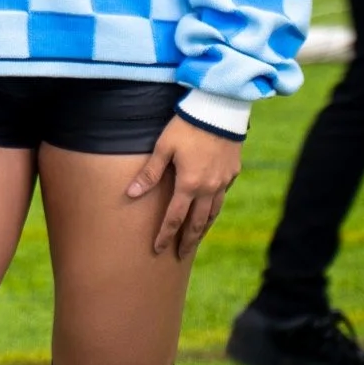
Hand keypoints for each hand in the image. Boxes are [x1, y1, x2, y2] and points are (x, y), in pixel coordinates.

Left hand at [124, 115, 241, 259]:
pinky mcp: (233, 171)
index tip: (158, 249)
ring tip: (196, 238)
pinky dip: (215, 207)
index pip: (174, 219)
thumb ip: (149, 173)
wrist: (220, 108)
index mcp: (189, 185)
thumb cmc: (187, 126)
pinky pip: (223, 196)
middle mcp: (208, 188)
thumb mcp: (164, 147)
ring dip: (203, 228)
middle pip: (197, 223)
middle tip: (181, 255)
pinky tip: (210, 210)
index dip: (165, 236)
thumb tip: (130, 194)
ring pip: (213, 212)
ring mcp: (223, 181)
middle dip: (187, 241)